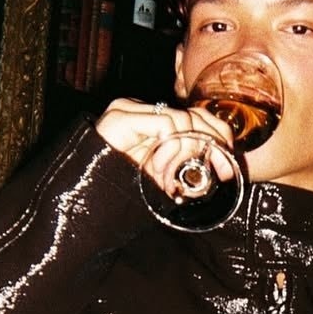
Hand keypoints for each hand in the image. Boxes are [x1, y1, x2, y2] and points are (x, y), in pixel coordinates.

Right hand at [95, 98, 236, 196]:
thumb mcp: (163, 177)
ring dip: (184, 154)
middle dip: (212, 145)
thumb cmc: (121, 193)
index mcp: (152, 120)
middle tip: (218, 172)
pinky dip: (171, 149)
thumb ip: (184, 163)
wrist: (83, 203)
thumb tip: (221, 163)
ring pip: (183, 120)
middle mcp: (142, 110)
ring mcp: (129, 110)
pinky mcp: (121, 118)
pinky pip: (166, 125)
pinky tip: (158, 168)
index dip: (219, 138)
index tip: (229, 168)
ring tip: (166, 177)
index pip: (197, 116)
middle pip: (195, 114)